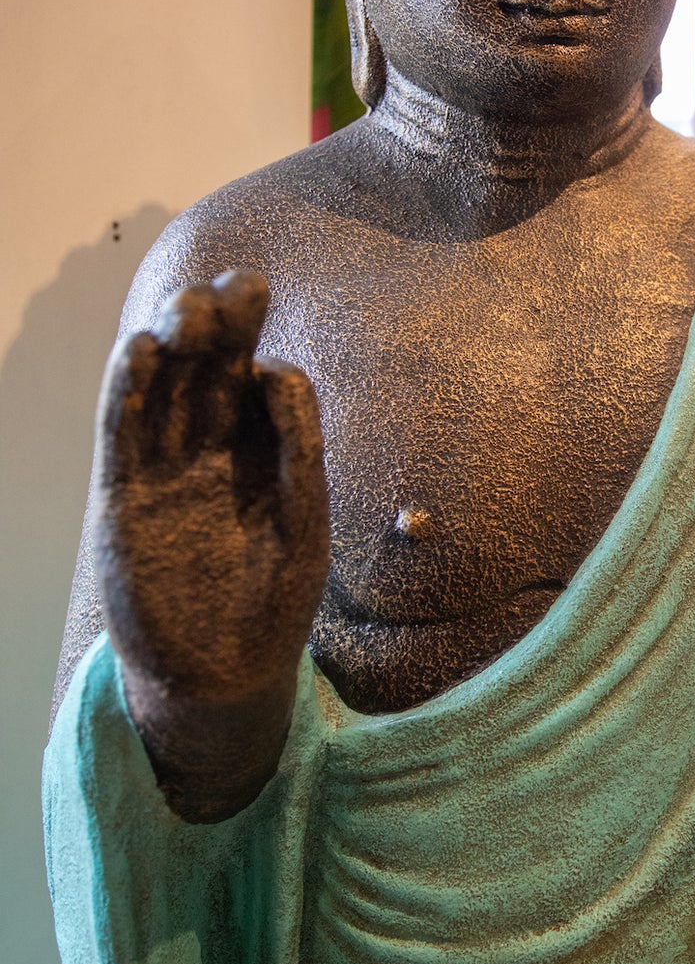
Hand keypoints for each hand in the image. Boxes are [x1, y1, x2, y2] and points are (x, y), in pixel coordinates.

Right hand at [95, 270, 329, 819]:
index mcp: (262, 448)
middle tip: (225, 288)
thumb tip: (277, 369)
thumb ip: (299, 450)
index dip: (252, 330)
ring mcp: (164, 469)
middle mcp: (210, 448)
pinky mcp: (123, 498)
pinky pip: (121, 433)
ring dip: (170, 342)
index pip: (254, 370)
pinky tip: (140, 352)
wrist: (224, 674)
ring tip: (186, 312)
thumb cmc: (273, 599)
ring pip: (161, 388)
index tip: (255, 297)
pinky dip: (126, 390)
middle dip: (214, 320)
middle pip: (206, 366)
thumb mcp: (304, 522)